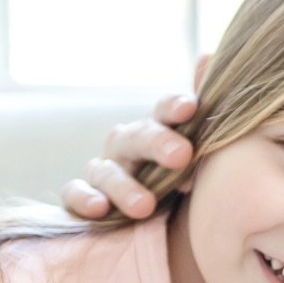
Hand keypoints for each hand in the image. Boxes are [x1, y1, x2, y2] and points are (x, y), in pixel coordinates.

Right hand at [61, 70, 206, 222]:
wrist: (162, 225)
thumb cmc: (183, 178)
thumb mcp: (203, 149)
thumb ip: (208, 111)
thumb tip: (208, 57)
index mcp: (159, 129)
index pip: (165, 111)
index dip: (175, 107)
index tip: (190, 108)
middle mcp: (128, 146)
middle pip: (138, 137)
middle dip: (158, 144)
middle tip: (182, 155)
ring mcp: (105, 171)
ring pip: (107, 170)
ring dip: (124, 186)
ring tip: (145, 206)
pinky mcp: (84, 198)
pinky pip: (75, 194)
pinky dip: (85, 198)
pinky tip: (100, 209)